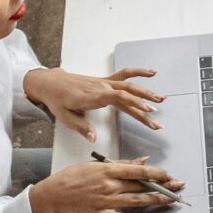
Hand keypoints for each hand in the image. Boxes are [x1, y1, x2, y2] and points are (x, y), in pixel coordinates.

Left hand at [25, 65, 163, 138]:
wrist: (51, 82)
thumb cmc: (57, 100)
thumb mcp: (64, 116)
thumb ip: (81, 127)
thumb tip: (93, 139)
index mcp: (92, 97)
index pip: (118, 98)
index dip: (133, 103)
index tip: (147, 111)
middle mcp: (102, 88)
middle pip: (128, 93)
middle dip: (144, 105)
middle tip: (156, 119)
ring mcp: (105, 83)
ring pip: (129, 85)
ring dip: (146, 91)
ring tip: (162, 98)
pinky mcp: (105, 81)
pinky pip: (125, 75)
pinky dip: (139, 73)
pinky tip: (152, 73)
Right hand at [30, 159, 181, 212]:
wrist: (57, 194)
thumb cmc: (75, 177)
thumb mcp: (97, 165)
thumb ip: (121, 164)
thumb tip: (143, 162)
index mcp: (109, 171)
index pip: (139, 171)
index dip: (156, 174)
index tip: (169, 175)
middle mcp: (110, 186)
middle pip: (141, 186)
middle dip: (163, 186)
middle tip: (179, 186)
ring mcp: (107, 201)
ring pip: (137, 201)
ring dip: (156, 200)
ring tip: (171, 200)